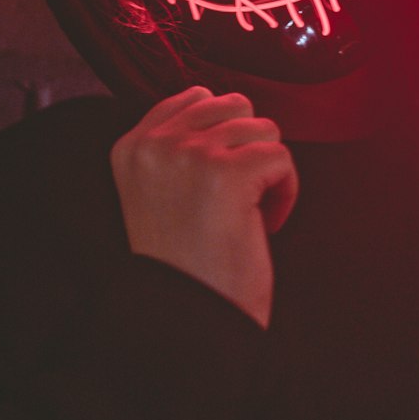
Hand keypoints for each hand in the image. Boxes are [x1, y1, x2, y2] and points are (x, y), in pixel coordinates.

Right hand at [110, 86, 298, 326]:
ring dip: (268, 170)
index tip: (224, 175)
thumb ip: (176, 147)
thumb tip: (226, 110)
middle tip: (242, 193)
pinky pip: (282, 158)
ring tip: (252, 210)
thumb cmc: (181, 266)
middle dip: (248, 147)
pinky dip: (286, 192)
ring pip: (263, 128)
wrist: (187, 321)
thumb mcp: (156, 192)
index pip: (193, 97)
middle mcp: (156, 144)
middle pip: (234, 106)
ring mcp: (192, 154)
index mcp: (132, 147)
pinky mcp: (229, 172)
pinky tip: (266, 223)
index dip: (224, 133)